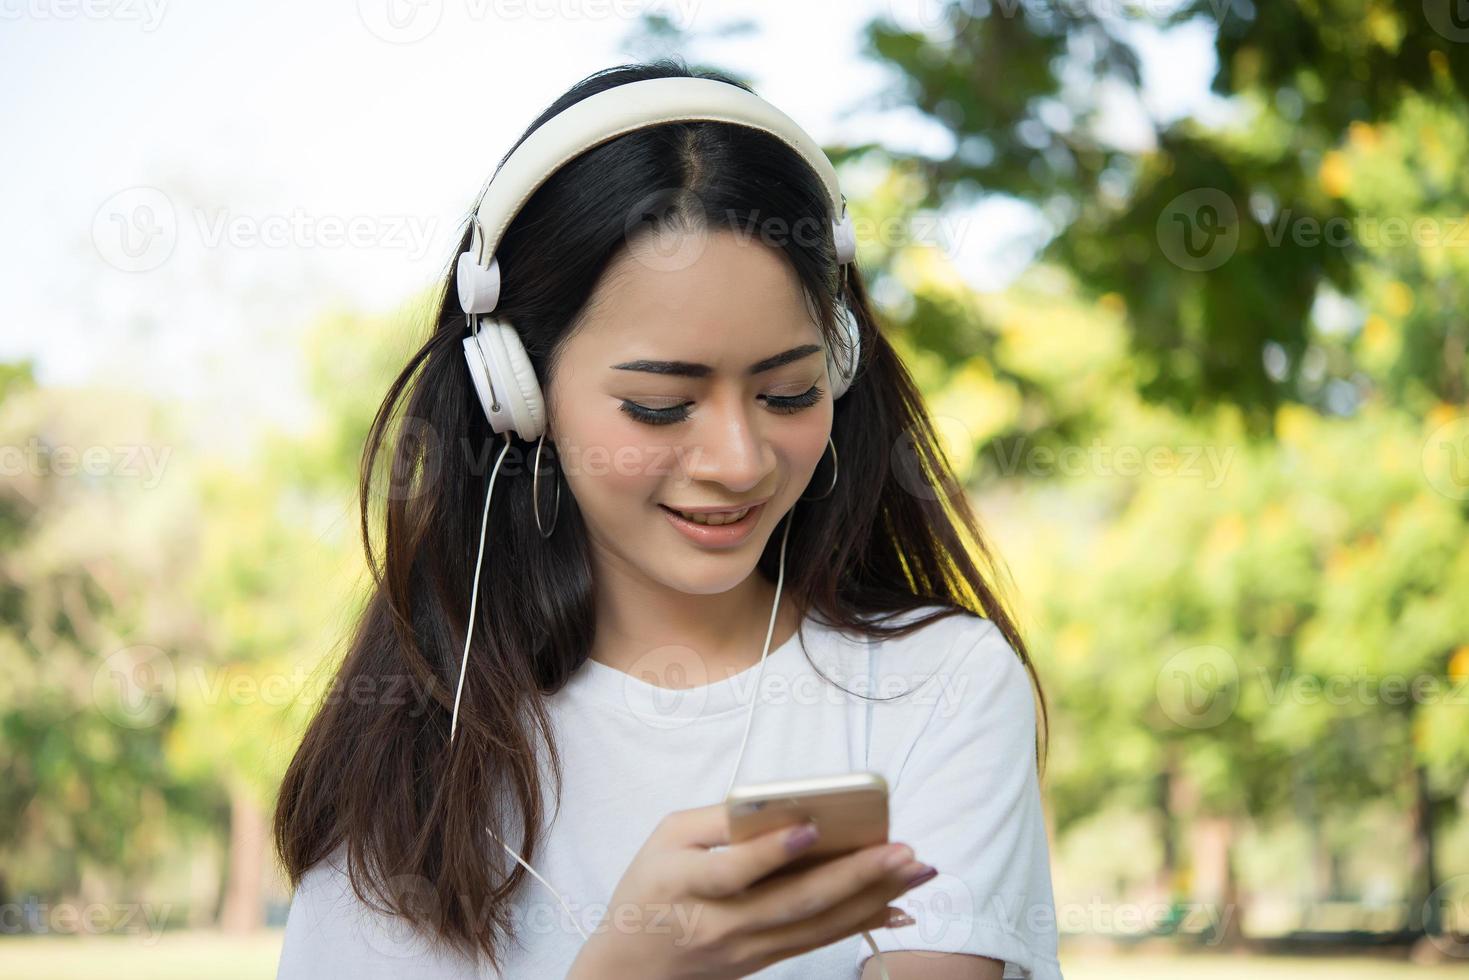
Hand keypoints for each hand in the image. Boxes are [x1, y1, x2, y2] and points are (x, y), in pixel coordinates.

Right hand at [565, 803, 933, 979]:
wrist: (631, 968)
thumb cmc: (650, 887)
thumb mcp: (666, 839)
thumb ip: (717, 819)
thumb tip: (782, 803)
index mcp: (684, 882)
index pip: (731, 870)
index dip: (771, 851)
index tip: (812, 828)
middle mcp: (719, 922)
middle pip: (792, 901)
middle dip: (854, 874)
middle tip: (904, 851)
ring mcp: (746, 948)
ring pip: (816, 924)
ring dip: (873, 897)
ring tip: (916, 870)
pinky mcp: (764, 960)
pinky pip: (819, 941)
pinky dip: (861, 922)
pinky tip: (897, 906)